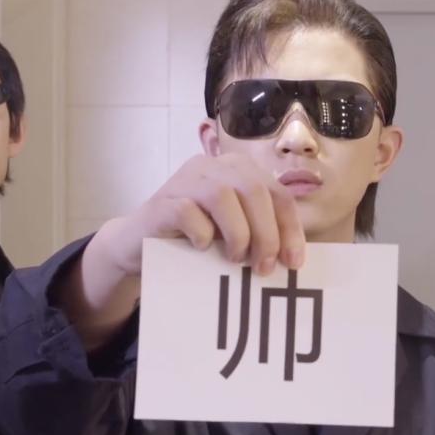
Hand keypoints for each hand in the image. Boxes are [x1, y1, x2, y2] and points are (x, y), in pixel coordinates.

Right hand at [107, 153, 305, 275]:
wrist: (140, 244)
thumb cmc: (193, 238)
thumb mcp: (232, 231)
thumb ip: (259, 233)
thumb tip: (292, 257)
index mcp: (238, 170)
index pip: (276, 193)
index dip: (289, 228)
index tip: (294, 262)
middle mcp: (213, 167)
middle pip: (254, 190)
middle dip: (266, 233)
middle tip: (263, 267)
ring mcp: (184, 180)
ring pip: (222, 196)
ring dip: (237, 234)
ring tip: (234, 258)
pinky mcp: (161, 201)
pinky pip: (188, 212)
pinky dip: (201, 233)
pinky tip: (202, 248)